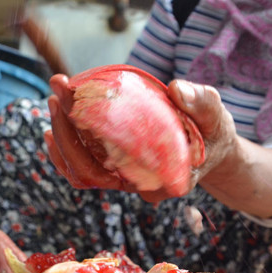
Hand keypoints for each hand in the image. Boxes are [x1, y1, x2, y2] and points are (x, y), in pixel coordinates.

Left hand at [45, 75, 239, 201]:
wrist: (212, 146)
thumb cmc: (214, 132)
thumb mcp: (215, 116)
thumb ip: (202, 103)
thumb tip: (176, 89)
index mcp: (163, 180)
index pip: (115, 169)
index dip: (87, 140)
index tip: (74, 102)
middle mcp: (139, 185)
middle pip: (90, 168)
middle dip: (68, 127)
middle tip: (60, 87)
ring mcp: (125, 179)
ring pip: (82, 168)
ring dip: (63, 132)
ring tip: (57, 96)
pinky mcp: (117, 169)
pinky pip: (84, 167)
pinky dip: (66, 146)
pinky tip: (56, 122)